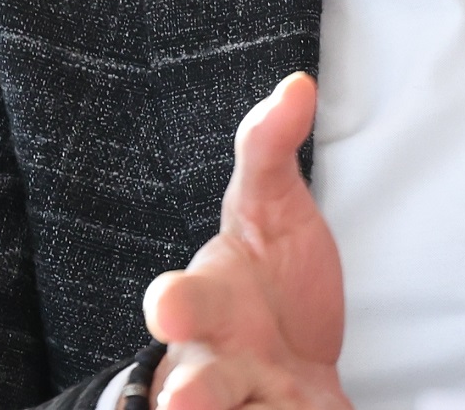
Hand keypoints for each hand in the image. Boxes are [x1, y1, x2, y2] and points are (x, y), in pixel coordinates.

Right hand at [142, 73, 350, 409]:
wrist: (296, 347)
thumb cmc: (268, 275)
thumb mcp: (270, 206)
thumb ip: (270, 148)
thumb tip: (297, 87)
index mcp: (208, 304)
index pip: (181, 303)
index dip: (173, 306)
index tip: (167, 306)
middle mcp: (219, 364)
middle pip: (194, 386)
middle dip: (189, 394)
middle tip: (182, 402)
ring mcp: (255, 401)